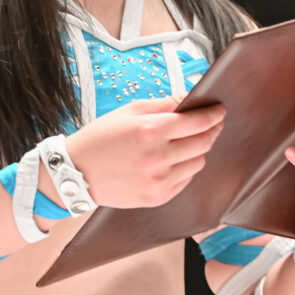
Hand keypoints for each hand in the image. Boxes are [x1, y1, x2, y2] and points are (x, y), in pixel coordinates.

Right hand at [65, 95, 225, 208]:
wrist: (76, 173)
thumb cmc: (100, 138)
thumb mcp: (130, 111)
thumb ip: (164, 104)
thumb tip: (190, 97)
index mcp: (151, 130)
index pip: (198, 122)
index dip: (213, 115)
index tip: (218, 111)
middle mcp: (158, 156)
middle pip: (203, 142)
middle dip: (210, 131)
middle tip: (209, 124)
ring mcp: (159, 180)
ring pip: (198, 162)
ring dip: (197, 151)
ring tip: (184, 144)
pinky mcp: (157, 197)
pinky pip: (185, 180)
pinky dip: (184, 169)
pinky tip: (171, 161)